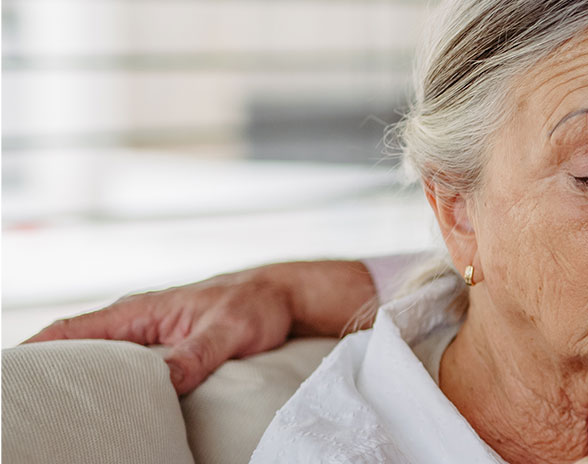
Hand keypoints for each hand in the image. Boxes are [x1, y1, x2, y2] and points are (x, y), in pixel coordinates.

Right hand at [25, 268, 293, 394]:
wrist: (282, 297)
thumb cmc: (254, 305)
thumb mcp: (227, 331)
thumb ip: (195, 355)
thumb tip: (163, 383)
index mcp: (139, 311)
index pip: (72, 330)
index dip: (38, 350)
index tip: (17, 372)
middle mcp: (135, 322)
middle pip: (78, 348)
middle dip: (53, 371)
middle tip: (35, 403)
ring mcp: (147, 335)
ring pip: (101, 359)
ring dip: (83, 379)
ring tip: (63, 409)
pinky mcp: (163, 349)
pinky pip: (126, 367)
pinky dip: (112, 382)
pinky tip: (109, 404)